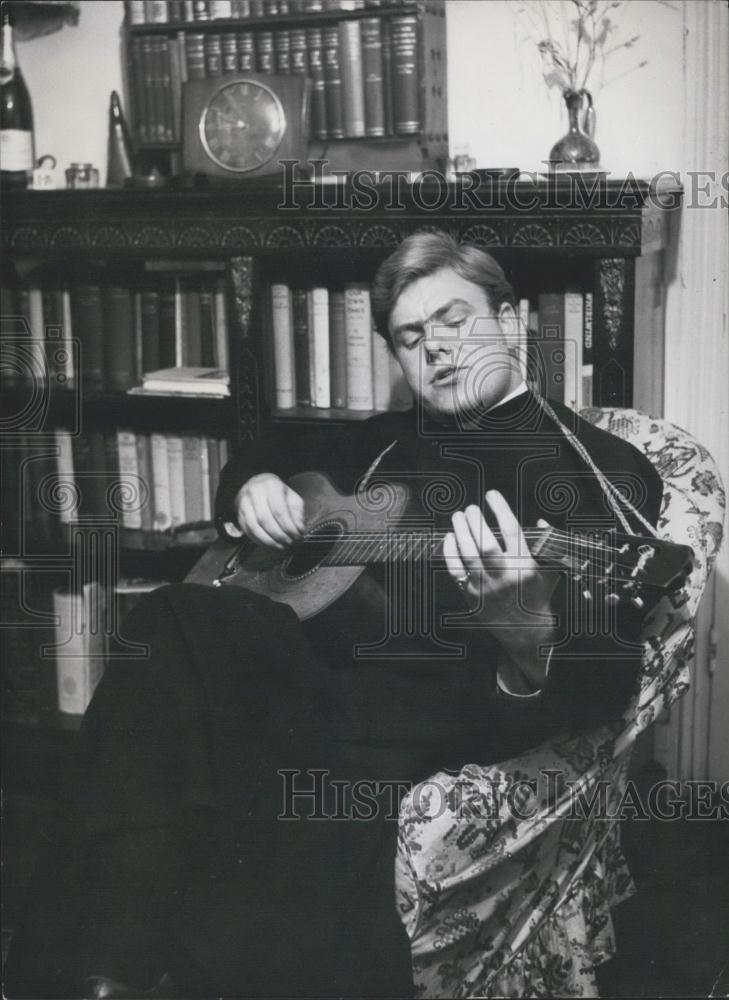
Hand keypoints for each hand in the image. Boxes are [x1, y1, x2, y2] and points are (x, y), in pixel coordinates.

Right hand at [223, 473, 305, 548]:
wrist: (258, 485)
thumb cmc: (277, 492)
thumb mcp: (292, 498)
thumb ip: (297, 514)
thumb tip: (299, 529)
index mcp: (271, 485)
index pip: (279, 510)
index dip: (288, 526)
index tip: (297, 536)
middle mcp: (255, 492)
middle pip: (265, 519)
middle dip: (279, 535)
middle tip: (289, 543)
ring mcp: (244, 503)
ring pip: (254, 527)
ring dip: (269, 541)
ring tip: (281, 546)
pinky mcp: (239, 514)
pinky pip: (247, 531)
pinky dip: (259, 541)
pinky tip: (270, 544)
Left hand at [443, 490, 557, 686]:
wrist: (525, 631)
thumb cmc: (538, 595)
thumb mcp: (551, 570)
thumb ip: (547, 545)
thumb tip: (539, 521)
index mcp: (525, 565)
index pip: (511, 530)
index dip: (500, 508)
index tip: (491, 494)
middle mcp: (505, 575)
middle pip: (485, 542)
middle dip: (475, 520)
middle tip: (470, 508)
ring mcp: (486, 586)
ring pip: (468, 554)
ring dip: (460, 531)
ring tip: (458, 516)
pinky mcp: (471, 595)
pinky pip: (455, 569)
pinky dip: (450, 551)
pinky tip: (449, 537)